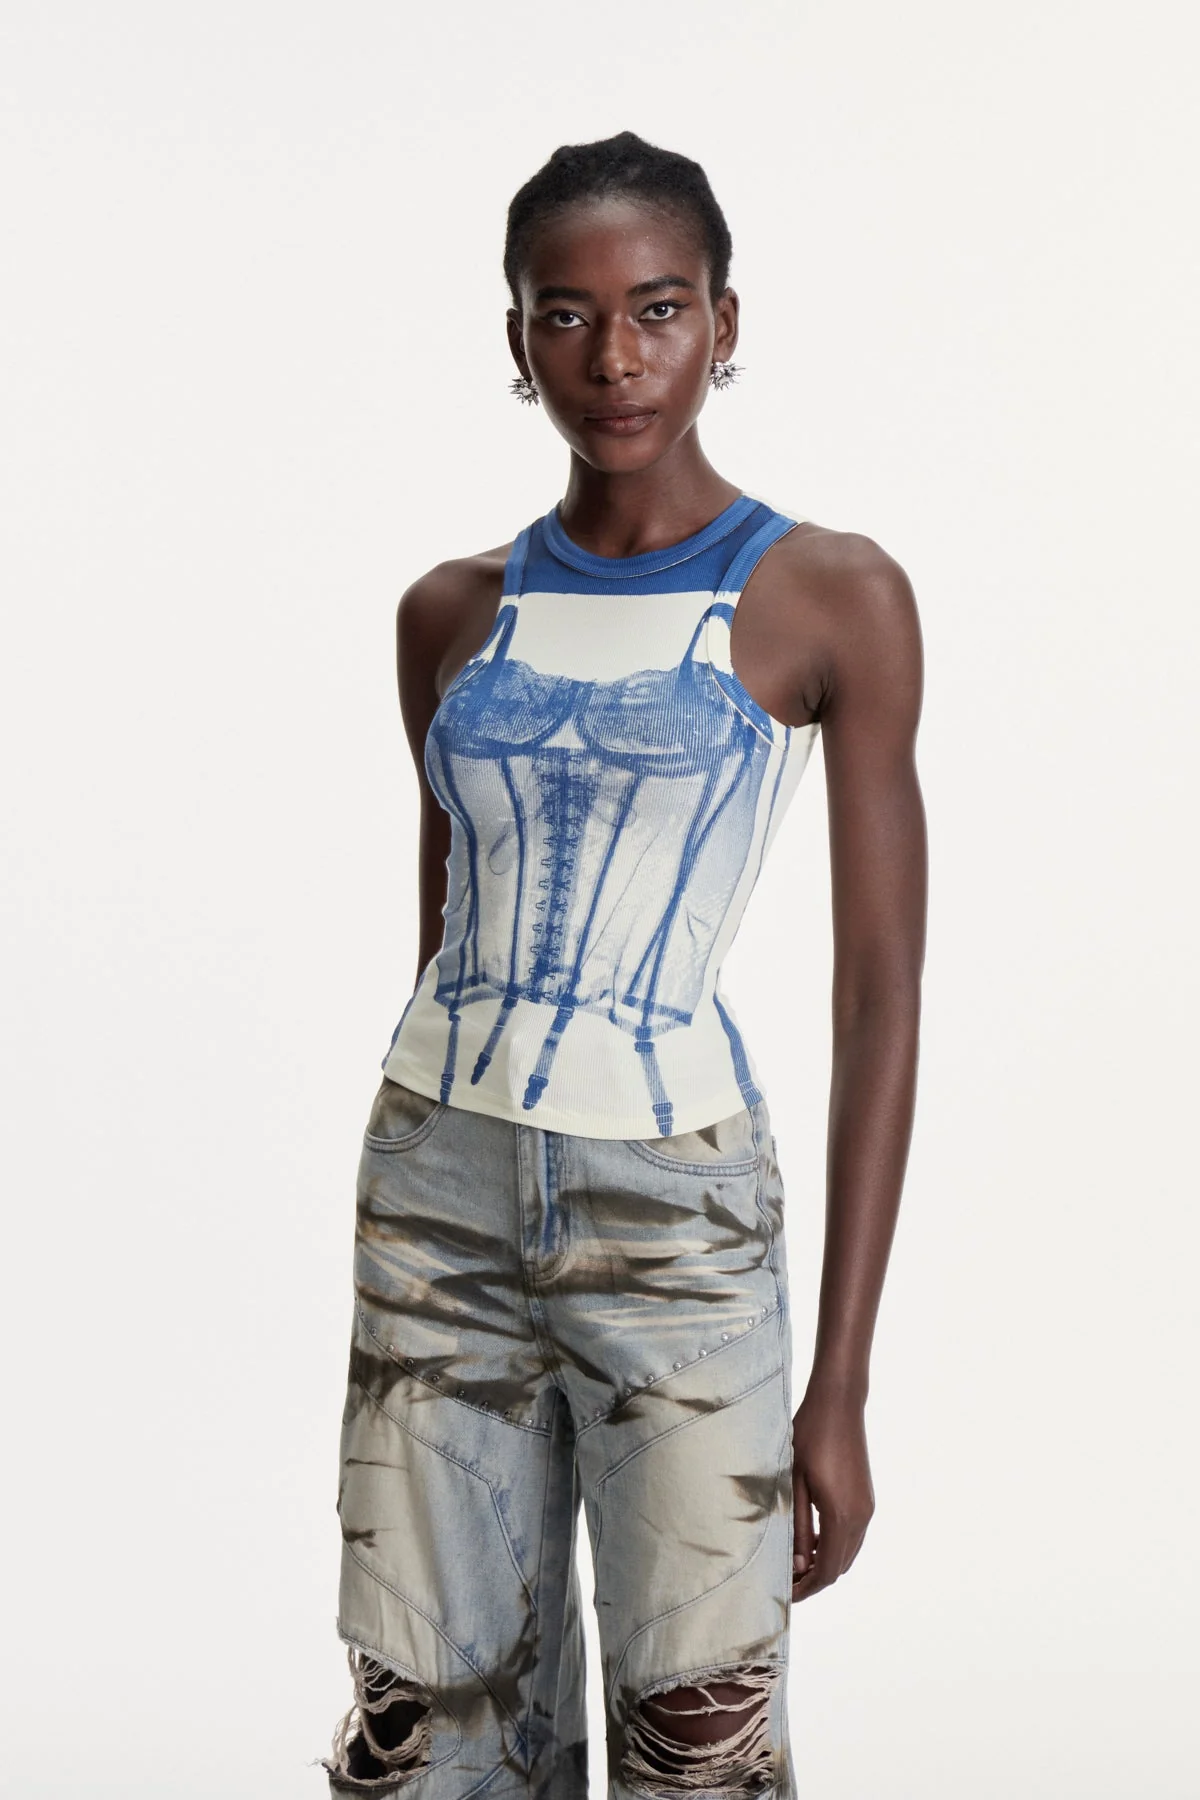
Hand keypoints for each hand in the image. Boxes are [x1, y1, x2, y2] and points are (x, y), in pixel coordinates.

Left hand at [790, 1385, 874, 1601]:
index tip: (785, 1593)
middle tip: (785, 1580)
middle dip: (815, 1579)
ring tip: (795, 1563)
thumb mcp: (794, 1483)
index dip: (807, 1588)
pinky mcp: (866, 1498)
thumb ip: (797, 1527)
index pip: (827, 1571)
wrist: (839, 1404)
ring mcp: (867, 1507)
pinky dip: (834, 1546)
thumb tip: (798, 1565)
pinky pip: (853, 1535)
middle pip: (840, 1566)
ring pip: (848, 1552)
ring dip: (825, 1563)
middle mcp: (861, 1517)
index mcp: (842, 1517)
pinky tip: (811, 1539)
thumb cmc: (810, 1437)